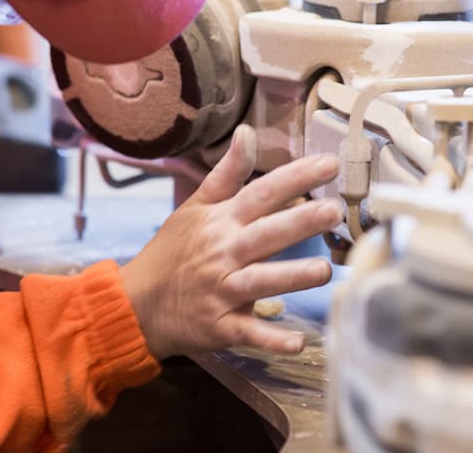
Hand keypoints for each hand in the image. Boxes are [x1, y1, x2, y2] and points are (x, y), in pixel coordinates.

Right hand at [119, 125, 341, 359]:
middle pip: (266, 234)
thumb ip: (227, 173)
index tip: (328, 163)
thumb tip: (247, 132)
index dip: (293, 178)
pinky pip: (248, 332)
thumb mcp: (195, 205)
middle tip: (334, 210)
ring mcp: (222, 290)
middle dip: (300, 222)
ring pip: (261, 281)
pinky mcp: (220, 326)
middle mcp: (224, 253)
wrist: (138, 301)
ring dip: (291, 276)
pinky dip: (271, 338)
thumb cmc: (173, 250)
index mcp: (220, 221)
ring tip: (325, 270)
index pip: (260, 193)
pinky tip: (298, 341)